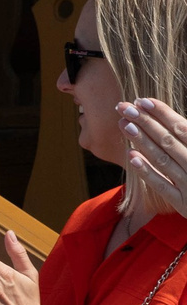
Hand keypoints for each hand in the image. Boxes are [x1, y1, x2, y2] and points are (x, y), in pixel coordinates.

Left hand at [121, 98, 186, 216]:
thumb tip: (171, 119)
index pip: (181, 128)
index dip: (162, 113)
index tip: (142, 101)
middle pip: (168, 140)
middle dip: (145, 122)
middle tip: (124, 108)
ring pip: (162, 160)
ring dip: (142, 142)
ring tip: (124, 125)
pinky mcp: (183, 203)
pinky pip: (162, 186)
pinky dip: (147, 171)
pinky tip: (131, 157)